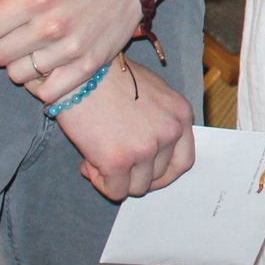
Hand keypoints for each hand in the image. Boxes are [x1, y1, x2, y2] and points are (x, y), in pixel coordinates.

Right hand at [54, 56, 194, 199]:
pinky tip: (88, 163)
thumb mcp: (151, 93)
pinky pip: (116, 191)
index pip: (184, 162)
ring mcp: (146, 148)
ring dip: (118, 179)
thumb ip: (159, 121)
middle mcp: (169, 132)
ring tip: (97, 158)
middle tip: (114, 164)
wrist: (80, 73)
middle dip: (136, 176)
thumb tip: (150, 154)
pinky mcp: (120, 162)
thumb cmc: (109, 79)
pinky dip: (102, 183)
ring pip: (138, 187)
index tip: (146, 174)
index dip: (164, 174)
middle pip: (160, 177)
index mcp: (181, 115)